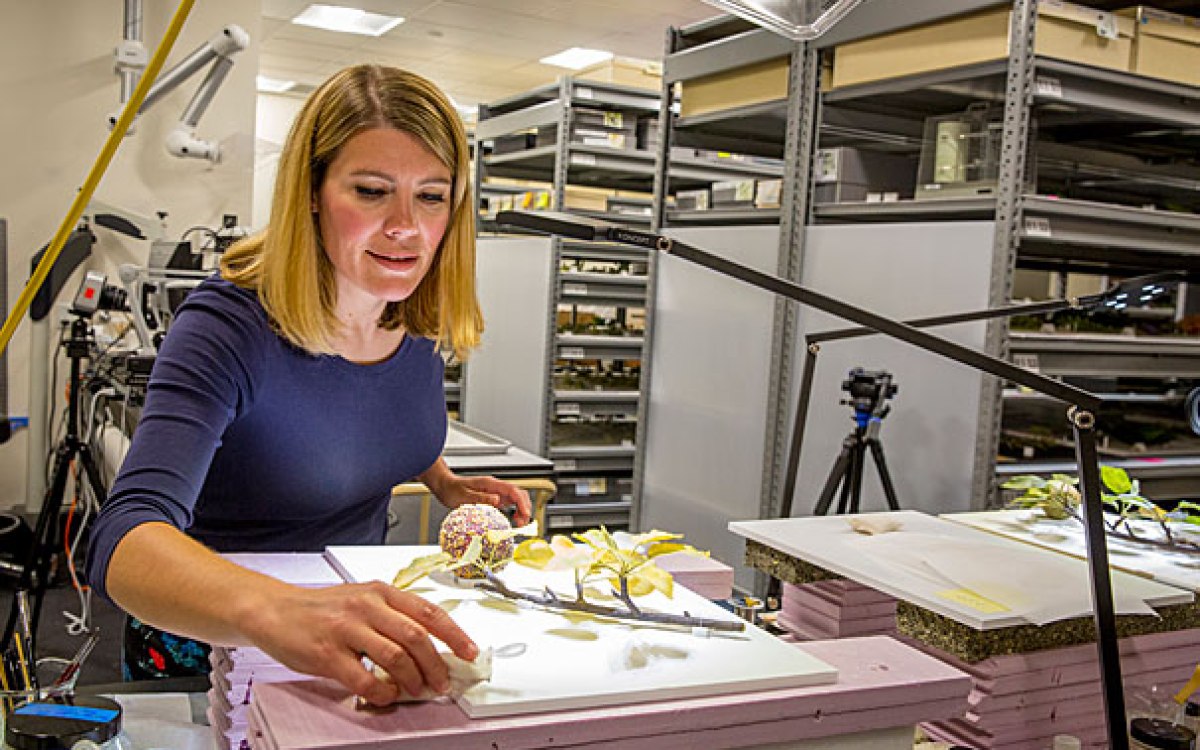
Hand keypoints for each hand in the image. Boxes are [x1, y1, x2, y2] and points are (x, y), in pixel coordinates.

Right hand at [246, 581, 478, 705]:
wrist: (274, 610)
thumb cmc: (320, 608)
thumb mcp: (362, 599)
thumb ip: (393, 616)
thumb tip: (429, 643)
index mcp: (380, 592)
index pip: (428, 612)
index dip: (454, 634)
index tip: (469, 651)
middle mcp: (366, 606)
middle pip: (417, 636)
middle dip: (436, 664)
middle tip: (442, 681)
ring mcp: (346, 629)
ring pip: (396, 657)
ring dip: (413, 679)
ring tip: (417, 689)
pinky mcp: (328, 654)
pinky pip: (365, 679)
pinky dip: (382, 692)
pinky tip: (386, 695)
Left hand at [437, 474, 532, 526]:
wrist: (445, 485)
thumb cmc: (452, 489)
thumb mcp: (464, 495)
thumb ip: (481, 497)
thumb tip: (497, 500)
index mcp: (490, 484)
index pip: (513, 491)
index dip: (521, 502)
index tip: (525, 514)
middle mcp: (496, 487)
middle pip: (518, 494)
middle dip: (525, 507)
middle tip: (522, 523)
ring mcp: (495, 492)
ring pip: (516, 499)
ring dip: (521, 510)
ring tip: (519, 523)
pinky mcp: (493, 498)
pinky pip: (509, 503)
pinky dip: (514, 511)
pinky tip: (512, 519)